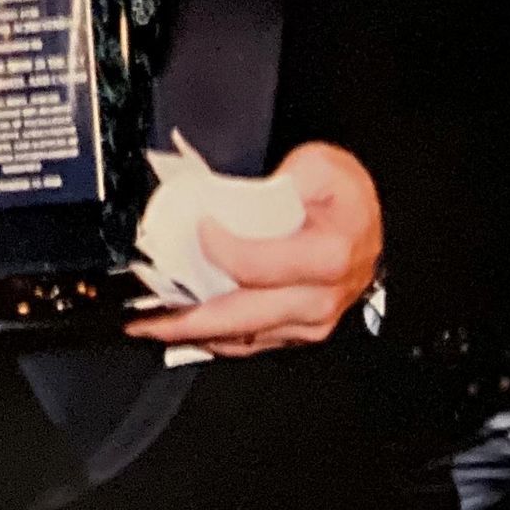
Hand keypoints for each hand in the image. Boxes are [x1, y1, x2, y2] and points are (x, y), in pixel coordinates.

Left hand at [125, 141, 382, 357]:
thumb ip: (282, 178)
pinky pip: (251, 342)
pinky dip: (214, 338)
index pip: (254, 265)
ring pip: (242, 337)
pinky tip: (184, 330)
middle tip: (143, 319)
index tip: (196, 229)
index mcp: (326, 257)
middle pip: (240, 317)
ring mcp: (309, 322)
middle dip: (186, 320)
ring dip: (193, 335)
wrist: (366, 225)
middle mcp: (318, 298)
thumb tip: (236, 197)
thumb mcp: (321, 167)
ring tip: (149, 328)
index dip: (217, 250)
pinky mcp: (299, 330)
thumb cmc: (346, 198)